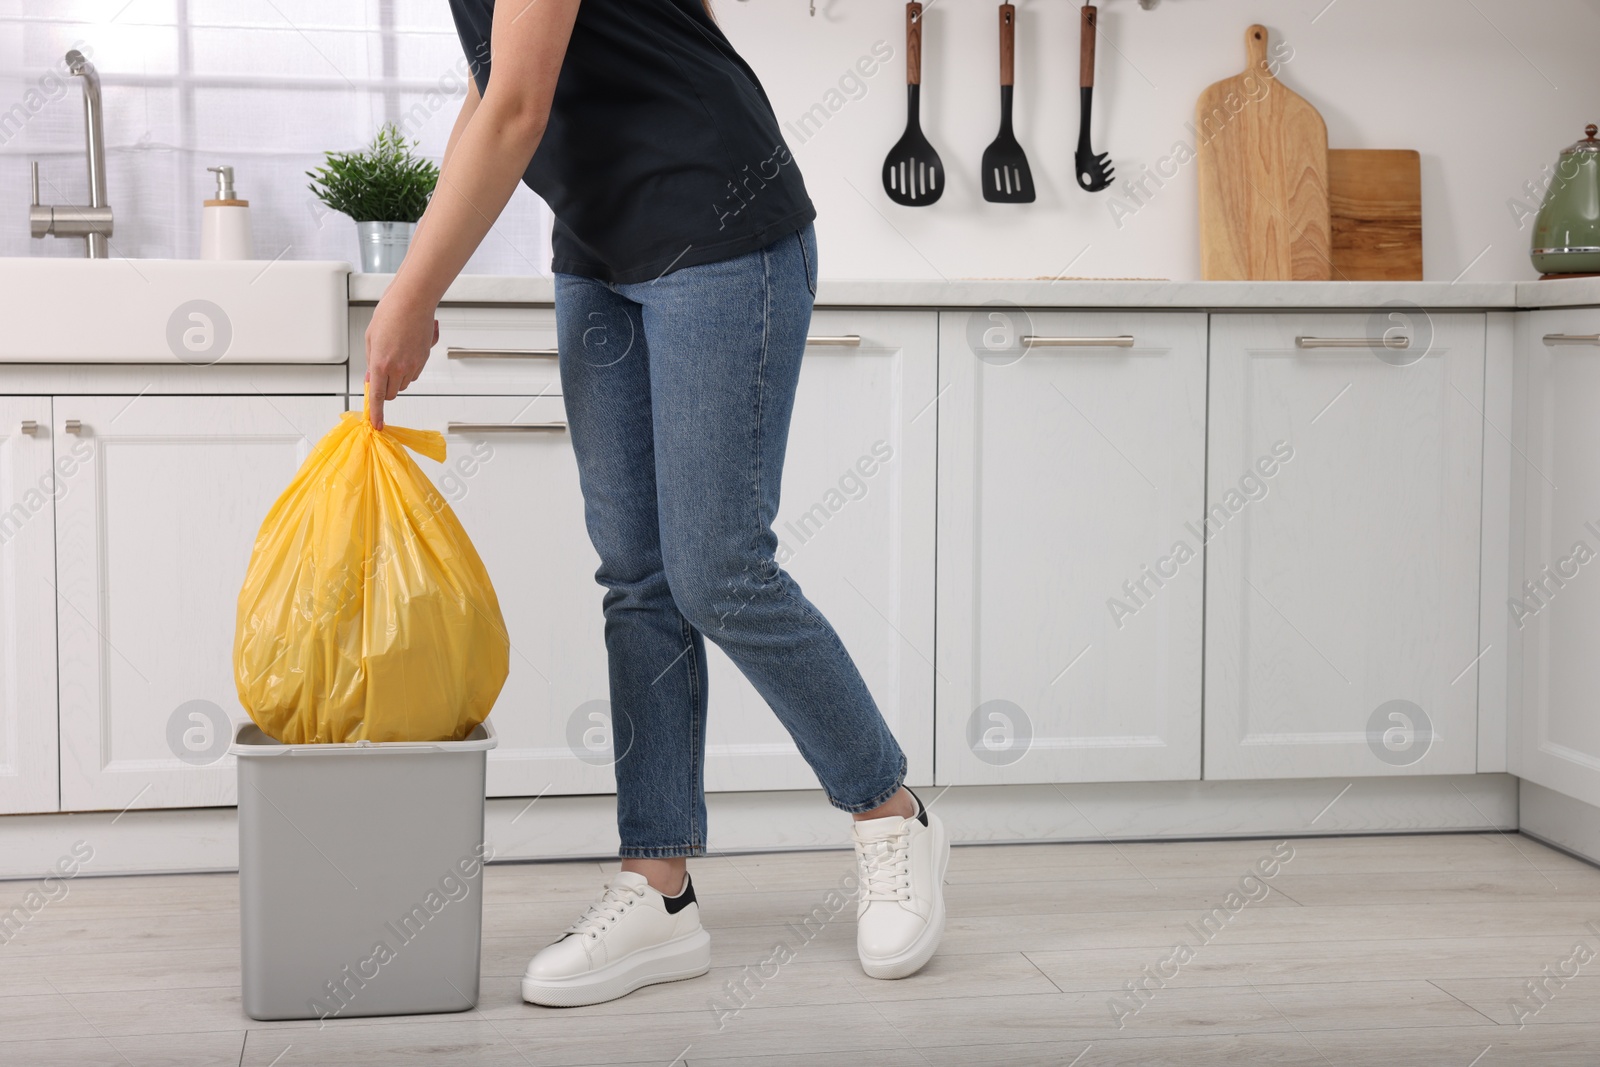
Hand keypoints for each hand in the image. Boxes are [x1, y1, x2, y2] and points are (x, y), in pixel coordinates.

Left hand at [365, 292, 439, 429]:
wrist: (412, 301)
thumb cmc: (390, 313)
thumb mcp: (371, 338)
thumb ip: (371, 362)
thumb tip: (372, 378)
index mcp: (381, 363)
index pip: (377, 396)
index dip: (377, 413)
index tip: (377, 424)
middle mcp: (399, 368)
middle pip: (391, 393)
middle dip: (386, 390)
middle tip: (381, 375)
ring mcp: (413, 365)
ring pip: (404, 384)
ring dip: (397, 378)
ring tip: (394, 356)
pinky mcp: (424, 359)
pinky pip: (414, 374)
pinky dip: (408, 369)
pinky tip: (405, 352)